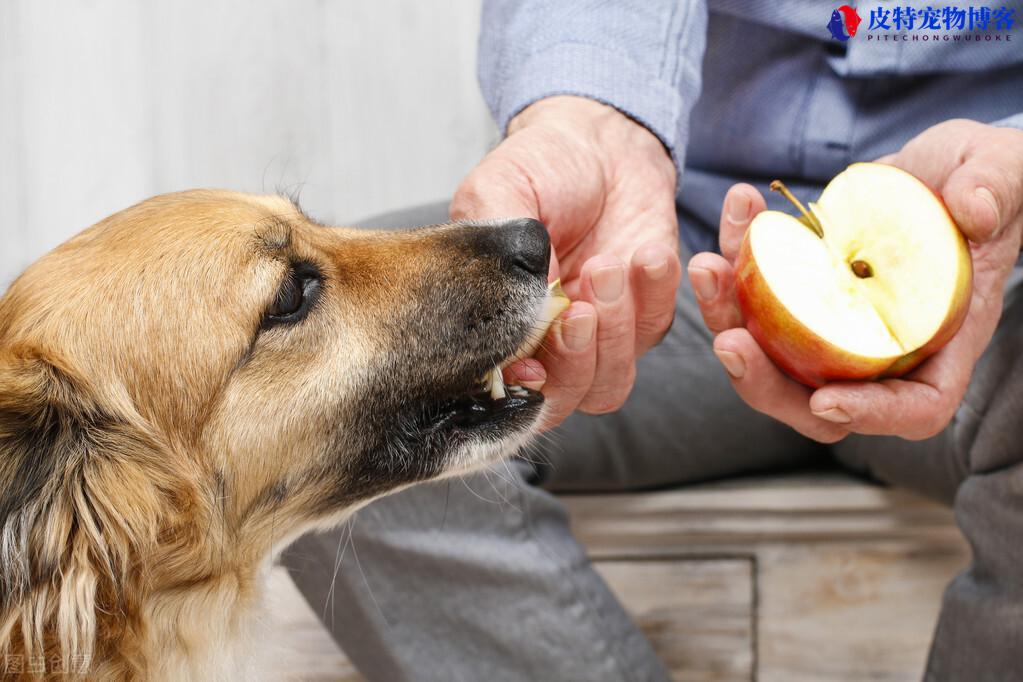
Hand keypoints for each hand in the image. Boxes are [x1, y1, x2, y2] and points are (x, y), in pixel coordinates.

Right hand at [451, 96, 679, 428]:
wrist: (600, 141)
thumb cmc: (539, 166)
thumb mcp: (497, 193)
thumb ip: (497, 253)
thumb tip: (520, 312)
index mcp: (498, 324)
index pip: (505, 388)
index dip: (520, 391)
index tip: (532, 366)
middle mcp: (547, 343)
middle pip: (563, 398)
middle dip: (574, 359)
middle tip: (580, 307)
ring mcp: (599, 336)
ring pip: (610, 382)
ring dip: (614, 332)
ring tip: (609, 264)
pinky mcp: (646, 314)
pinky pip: (655, 330)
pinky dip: (655, 296)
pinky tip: (648, 253)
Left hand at [688, 119, 1022, 441]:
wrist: (940, 169)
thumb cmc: (987, 181)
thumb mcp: (1004, 172)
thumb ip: (996, 189)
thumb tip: (975, 211)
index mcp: (940, 340)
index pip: (913, 407)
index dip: (870, 415)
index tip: (825, 402)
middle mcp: (878, 346)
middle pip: (815, 400)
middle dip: (764, 381)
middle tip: (728, 340)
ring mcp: (831, 324)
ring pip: (768, 352)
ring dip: (727, 315)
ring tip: (709, 268)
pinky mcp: (798, 292)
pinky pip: (754, 295)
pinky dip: (735, 260)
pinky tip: (737, 210)